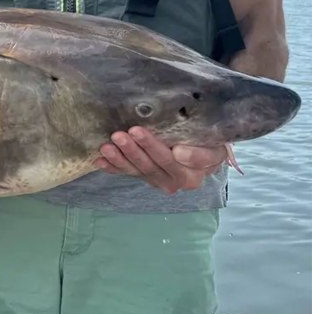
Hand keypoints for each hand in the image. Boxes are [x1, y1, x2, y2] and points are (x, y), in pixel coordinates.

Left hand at [94, 126, 229, 193]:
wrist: (206, 153)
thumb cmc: (210, 146)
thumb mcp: (215, 149)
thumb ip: (201, 154)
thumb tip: (178, 153)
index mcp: (190, 176)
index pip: (168, 160)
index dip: (151, 146)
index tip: (137, 131)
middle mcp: (172, 182)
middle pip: (149, 166)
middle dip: (132, 150)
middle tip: (118, 134)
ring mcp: (156, 180)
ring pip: (135, 170)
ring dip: (119, 158)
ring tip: (106, 146)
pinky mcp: (143, 176)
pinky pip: (126, 173)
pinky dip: (112, 167)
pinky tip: (99, 160)